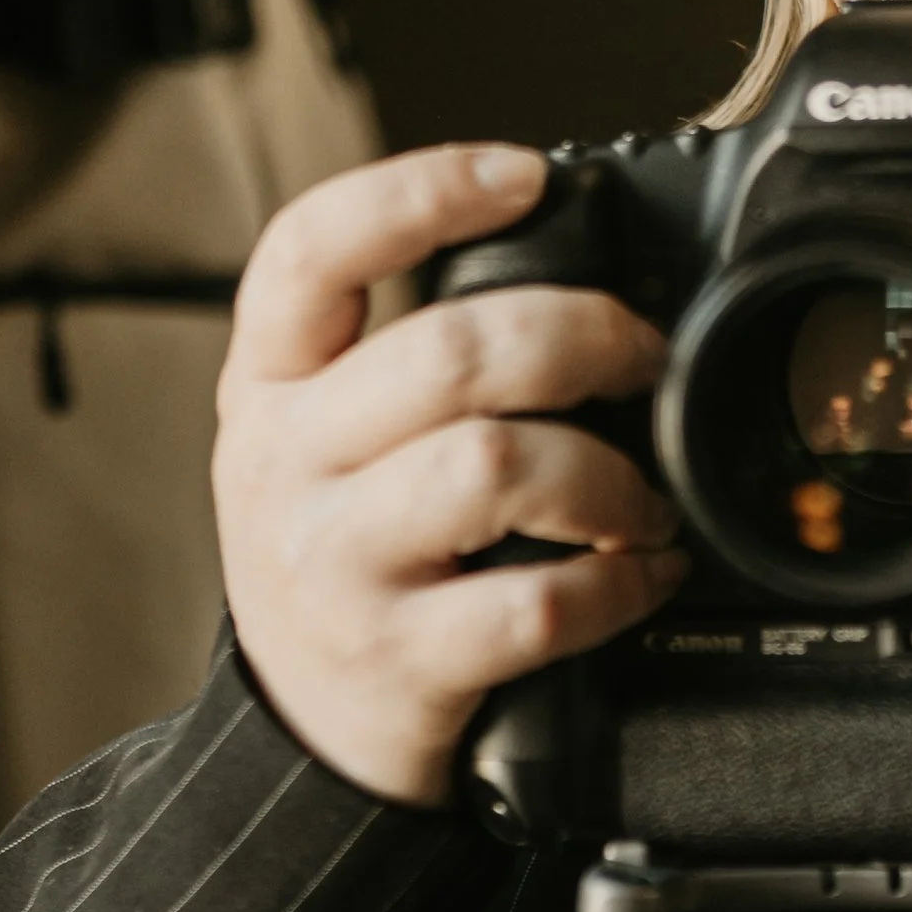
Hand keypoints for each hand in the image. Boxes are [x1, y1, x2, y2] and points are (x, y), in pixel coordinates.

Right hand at [215, 143, 684, 807]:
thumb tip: (567, 279)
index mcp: (268, 388)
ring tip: (642, 497)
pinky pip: (536, 602)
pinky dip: (616, 585)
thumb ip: (395, 360)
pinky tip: (639, 577)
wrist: (300, 736)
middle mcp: (288, 465)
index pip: (310, 250)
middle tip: (640, 359)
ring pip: (496, 466)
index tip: (523, 175)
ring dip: (606, 474)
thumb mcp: (317, 446)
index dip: (419, 191)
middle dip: (583, 337)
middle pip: (449, 352)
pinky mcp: (400, 659)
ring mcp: (337, 566)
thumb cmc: (342, 565)